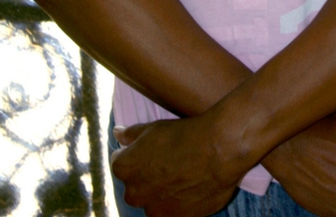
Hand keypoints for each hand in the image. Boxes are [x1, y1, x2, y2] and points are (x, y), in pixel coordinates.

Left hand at [110, 115, 245, 216]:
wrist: (218, 150)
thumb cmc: (183, 135)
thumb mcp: (153, 128)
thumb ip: (131, 135)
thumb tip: (117, 133)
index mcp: (124, 169)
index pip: (120, 161)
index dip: (136, 153)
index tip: (152, 147)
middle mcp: (135, 194)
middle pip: (135, 185)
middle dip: (147, 175)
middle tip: (168, 159)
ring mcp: (156, 210)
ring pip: (154, 201)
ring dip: (163, 191)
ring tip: (182, 171)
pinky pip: (173, 210)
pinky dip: (179, 200)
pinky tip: (192, 183)